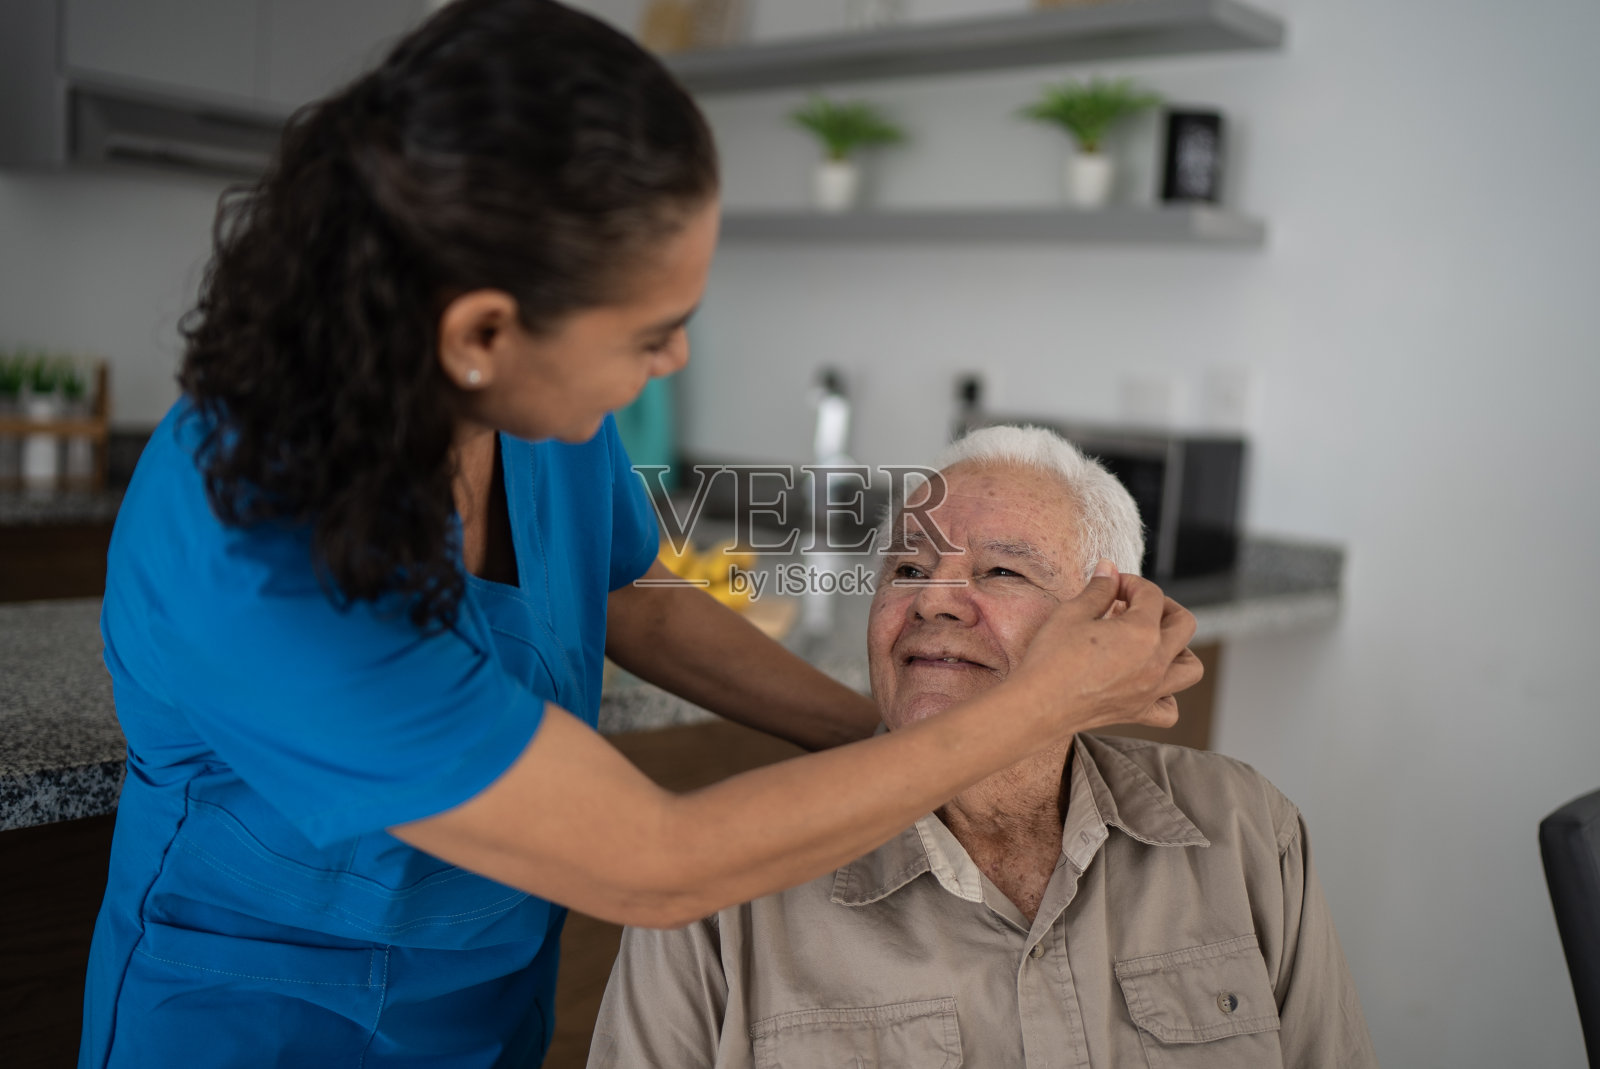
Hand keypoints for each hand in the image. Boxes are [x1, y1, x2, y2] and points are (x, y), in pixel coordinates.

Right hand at [1012, 560, 1201, 735]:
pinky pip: (1170, 708)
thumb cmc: (1051, 659)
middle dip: (1163, 606)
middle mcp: (1155, 662)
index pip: (1152, 595)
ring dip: (1179, 649)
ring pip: (1190, 668)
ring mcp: (1150, 690)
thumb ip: (1099, 589)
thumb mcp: (1072, 613)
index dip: (1131, 583)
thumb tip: (1109, 568)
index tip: (1111, 585)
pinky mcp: (1137, 712)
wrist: (1037, 705)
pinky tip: (1146, 681)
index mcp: (1141, 633)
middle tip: (1135, 605)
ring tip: (1152, 641)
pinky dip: (1167, 694)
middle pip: (1184, 624)